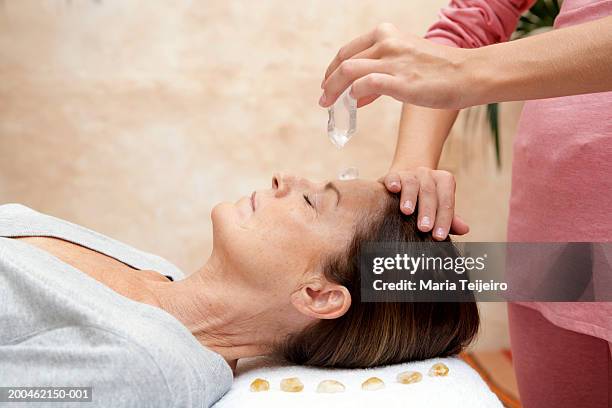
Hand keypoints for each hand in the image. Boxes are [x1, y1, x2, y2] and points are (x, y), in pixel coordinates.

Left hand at [320, 23, 475, 109]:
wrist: (469, 74)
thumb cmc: (440, 71)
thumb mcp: (407, 60)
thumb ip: (382, 71)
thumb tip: (358, 93)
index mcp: (387, 34)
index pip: (349, 50)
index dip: (333, 68)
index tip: (328, 83)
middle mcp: (387, 43)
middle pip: (344, 60)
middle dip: (329, 80)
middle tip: (324, 97)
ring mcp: (392, 61)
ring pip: (348, 71)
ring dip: (333, 89)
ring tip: (329, 104)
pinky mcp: (399, 80)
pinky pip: (365, 85)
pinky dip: (354, 95)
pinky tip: (354, 106)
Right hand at [381, 167, 468, 239]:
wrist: (405, 181)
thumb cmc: (425, 200)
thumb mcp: (439, 207)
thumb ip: (450, 219)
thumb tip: (464, 229)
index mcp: (443, 181)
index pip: (446, 200)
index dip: (444, 219)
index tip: (439, 236)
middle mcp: (427, 175)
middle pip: (429, 192)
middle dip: (427, 211)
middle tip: (424, 228)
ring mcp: (410, 173)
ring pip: (412, 183)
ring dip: (410, 197)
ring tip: (407, 212)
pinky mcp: (393, 175)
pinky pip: (393, 177)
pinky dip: (394, 182)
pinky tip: (393, 189)